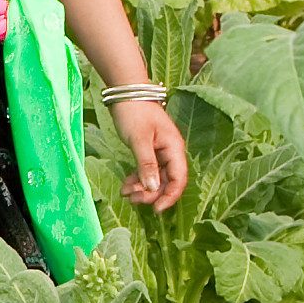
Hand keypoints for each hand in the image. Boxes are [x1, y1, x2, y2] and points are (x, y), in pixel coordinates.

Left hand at [113, 94, 188, 208]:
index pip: (179, 179)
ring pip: (154, 178)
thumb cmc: (134, 113)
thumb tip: (152, 188)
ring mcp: (159, 153)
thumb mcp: (139, 139)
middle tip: (131, 200)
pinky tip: (125, 186)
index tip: (156, 209)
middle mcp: (170, 153)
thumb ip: (146, 164)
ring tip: (125, 194)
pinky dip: (136, 179)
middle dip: (150, 193)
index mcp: (174, 149)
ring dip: (141, 188)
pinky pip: (145, 171)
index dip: (169, 196)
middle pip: (166, 181)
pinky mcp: (148, 152)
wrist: (125, 93)